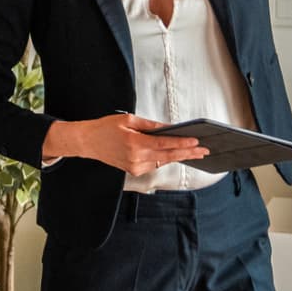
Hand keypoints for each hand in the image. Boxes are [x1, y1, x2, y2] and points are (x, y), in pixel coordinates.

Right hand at [43, 114, 208, 176]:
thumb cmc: (105, 128)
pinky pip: (154, 164)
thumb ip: (150, 125)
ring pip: (163, 161)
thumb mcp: (128, 120)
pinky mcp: (134, 170)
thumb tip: (169, 128)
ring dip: (178, 156)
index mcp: (134, 143)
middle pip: (168, 156)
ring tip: (194, 151)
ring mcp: (135, 167)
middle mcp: (136, 158)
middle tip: (204, 151)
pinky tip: (174, 153)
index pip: (164, 144)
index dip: (182, 143)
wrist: (88, 142)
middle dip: (188, 153)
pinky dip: (164, 158)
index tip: (196, 142)